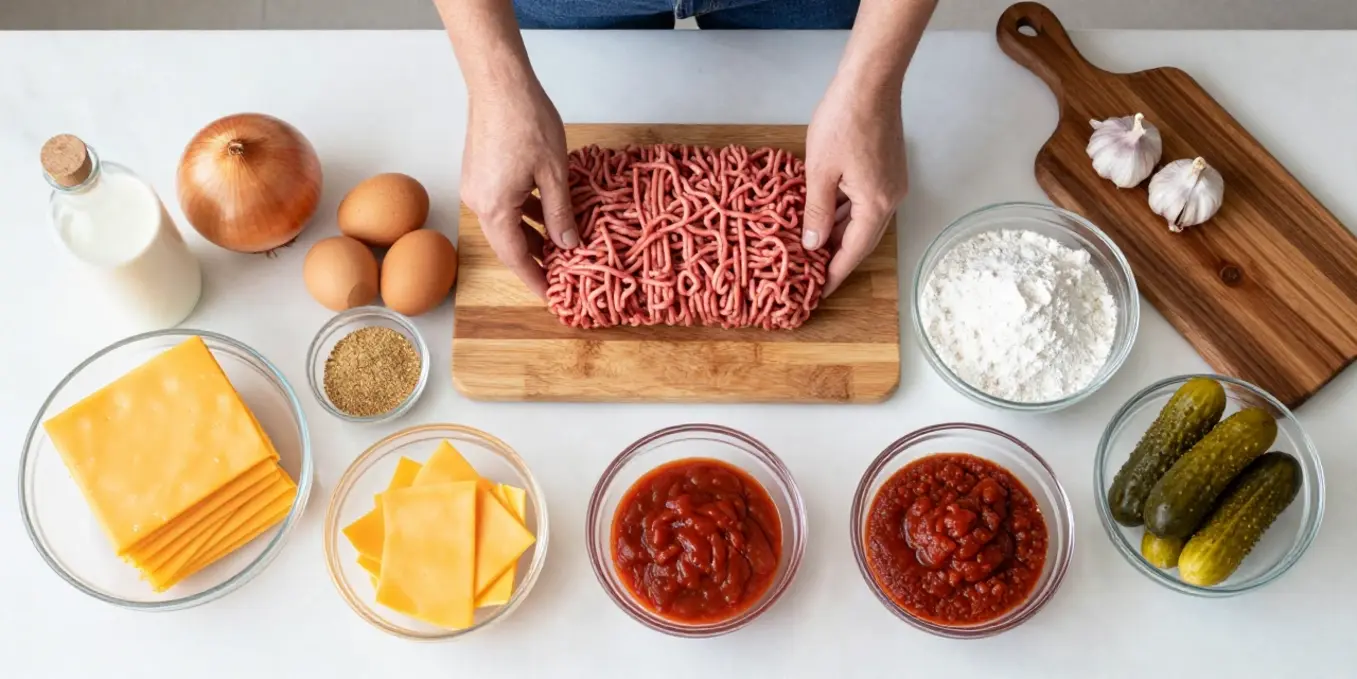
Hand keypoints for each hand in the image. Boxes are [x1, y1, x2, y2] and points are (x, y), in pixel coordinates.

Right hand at [460, 79, 576, 298]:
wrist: (499, 82)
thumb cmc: (526, 121)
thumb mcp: (554, 173)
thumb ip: (560, 213)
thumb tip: (568, 245)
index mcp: (495, 208)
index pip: (515, 257)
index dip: (534, 278)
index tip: (550, 295)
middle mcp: (478, 202)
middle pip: (507, 243)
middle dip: (534, 259)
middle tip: (559, 273)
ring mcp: (475, 186)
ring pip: (505, 222)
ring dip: (530, 234)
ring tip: (558, 246)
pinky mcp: (478, 172)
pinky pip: (502, 203)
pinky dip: (522, 213)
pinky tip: (545, 212)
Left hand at [803, 75, 907, 296]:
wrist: (870, 81)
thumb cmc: (843, 121)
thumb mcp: (819, 171)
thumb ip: (817, 212)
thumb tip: (814, 244)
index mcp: (876, 204)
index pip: (854, 251)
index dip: (834, 274)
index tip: (819, 293)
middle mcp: (891, 198)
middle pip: (863, 238)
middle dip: (838, 256)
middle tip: (812, 273)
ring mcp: (893, 183)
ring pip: (865, 219)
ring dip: (842, 232)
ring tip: (814, 246)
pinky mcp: (889, 168)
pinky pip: (867, 201)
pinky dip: (848, 212)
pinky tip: (827, 214)